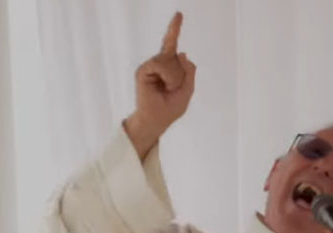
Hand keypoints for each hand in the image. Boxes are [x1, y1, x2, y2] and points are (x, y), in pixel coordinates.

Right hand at [124, 12, 196, 159]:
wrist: (158, 119)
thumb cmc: (171, 107)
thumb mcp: (188, 89)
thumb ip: (189, 71)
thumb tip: (181, 52)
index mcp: (169, 66)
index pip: (172, 44)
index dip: (174, 28)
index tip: (179, 14)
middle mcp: (159, 62)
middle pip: (176, 56)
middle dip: (180, 76)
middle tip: (173, 89)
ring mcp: (150, 65)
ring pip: (170, 61)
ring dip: (175, 78)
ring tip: (168, 88)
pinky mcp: (143, 69)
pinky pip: (161, 65)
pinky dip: (168, 77)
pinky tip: (164, 85)